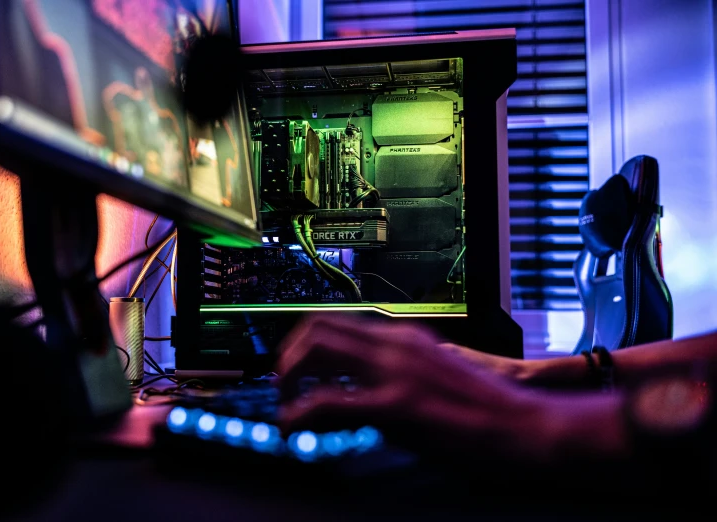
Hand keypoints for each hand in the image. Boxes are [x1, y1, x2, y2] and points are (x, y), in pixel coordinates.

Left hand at [274, 314, 556, 461]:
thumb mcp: (434, 375)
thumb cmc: (485, 407)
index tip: (295, 365)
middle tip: (284, 383)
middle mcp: (395, 344)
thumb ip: (397, 373)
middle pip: (318, 326)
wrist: (524, 424)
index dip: (305, 341)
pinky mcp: (396, 405)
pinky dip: (299, 412)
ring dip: (289, 375)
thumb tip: (363, 388)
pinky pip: (329, 401)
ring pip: (316, 350)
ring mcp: (394, 370)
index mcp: (404, 337)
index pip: (338, 320)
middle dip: (289, 354)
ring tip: (287, 404)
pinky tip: (294, 427)